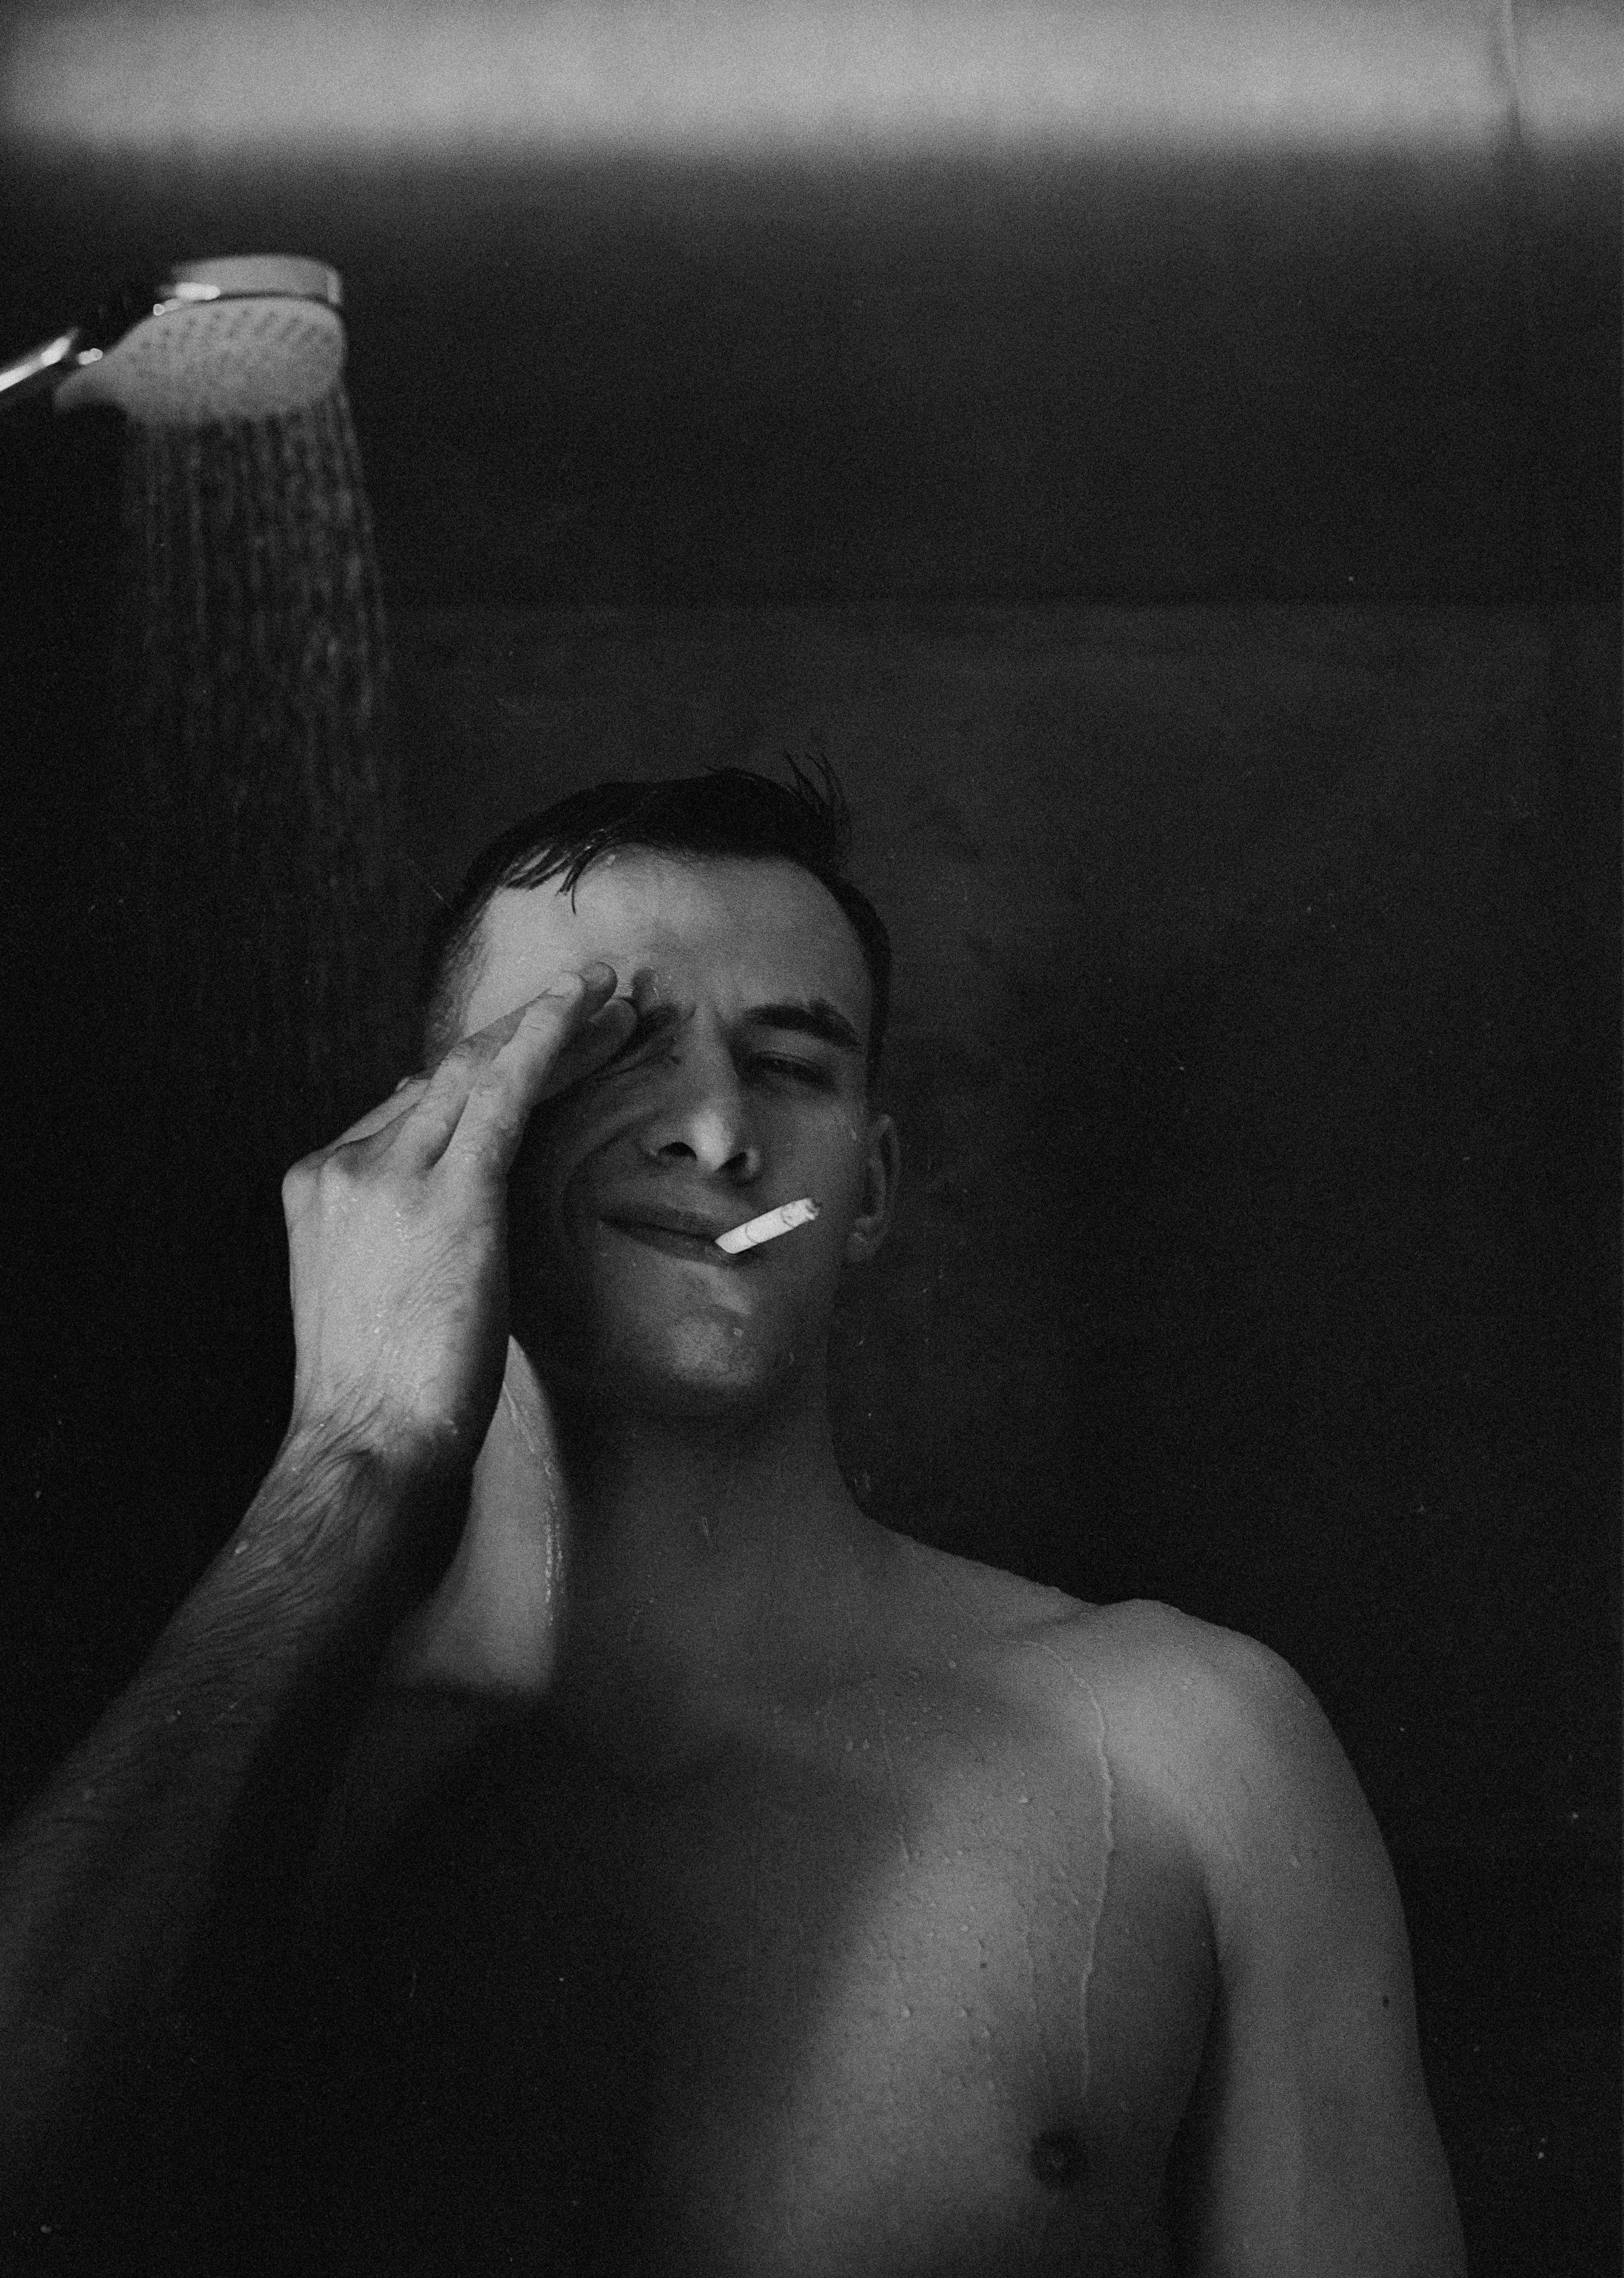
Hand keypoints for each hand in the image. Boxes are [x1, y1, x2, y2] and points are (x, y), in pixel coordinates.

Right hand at [280, 964, 633, 1490]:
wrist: (365, 1443)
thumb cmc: (382, 1393)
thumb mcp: (379, 1291)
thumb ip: (403, 1227)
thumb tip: (443, 1181)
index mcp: (323, 1183)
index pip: (413, 1105)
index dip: (479, 1069)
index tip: (527, 1047)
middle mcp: (347, 1164)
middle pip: (447, 1074)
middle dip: (521, 1031)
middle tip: (588, 996)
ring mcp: (387, 1173)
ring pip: (482, 1073)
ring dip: (552, 1028)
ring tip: (610, 998)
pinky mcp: (445, 1194)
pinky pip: (504, 1094)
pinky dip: (545, 1040)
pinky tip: (581, 1004)